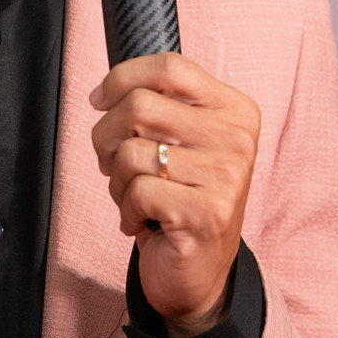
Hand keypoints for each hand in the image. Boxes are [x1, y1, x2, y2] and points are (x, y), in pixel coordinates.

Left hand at [91, 53, 259, 332]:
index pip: (171, 67)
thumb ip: (158, 106)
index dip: (123, 77)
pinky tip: (142, 220)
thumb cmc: (181, 196)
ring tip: (134, 196)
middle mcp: (237, 139)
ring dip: (116, 180)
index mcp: (235, 111)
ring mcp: (226, 177)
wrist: (200, 270)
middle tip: (111, 162)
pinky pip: (137, 191)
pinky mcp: (207, 214)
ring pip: (131, 152)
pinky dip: (126, 209)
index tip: (100, 99)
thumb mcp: (180, 141)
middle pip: (140, 105)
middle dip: (106, 135)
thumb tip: (106, 91)